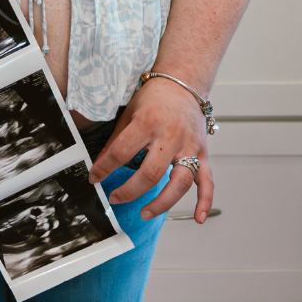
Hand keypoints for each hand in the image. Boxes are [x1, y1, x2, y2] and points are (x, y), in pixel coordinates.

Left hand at [87, 77, 213, 223]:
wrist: (183, 83)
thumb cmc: (155, 97)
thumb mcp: (129, 114)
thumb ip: (117, 141)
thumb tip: (100, 165)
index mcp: (148, 122)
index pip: (121, 152)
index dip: (104, 168)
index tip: (94, 178)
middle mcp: (170, 136)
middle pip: (150, 173)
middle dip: (129, 191)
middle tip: (115, 197)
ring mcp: (189, 146)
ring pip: (179, 183)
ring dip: (162, 203)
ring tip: (145, 212)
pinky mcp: (203, 153)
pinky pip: (207, 181)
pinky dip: (205, 202)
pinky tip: (198, 218)